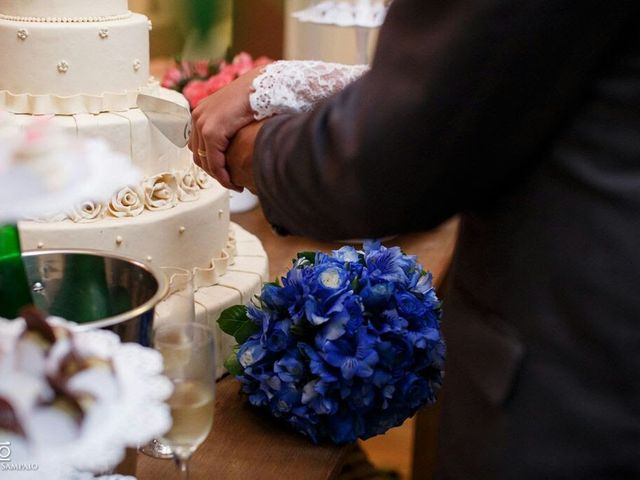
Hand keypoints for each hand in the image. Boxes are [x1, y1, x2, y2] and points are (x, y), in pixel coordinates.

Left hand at [189, 67, 263, 191]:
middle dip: (214, 173)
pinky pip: (214, 161)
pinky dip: (223, 175)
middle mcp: (198, 117)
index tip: (226, 175)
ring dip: (219, 176)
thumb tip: (233, 145)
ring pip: (205, 162)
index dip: (211, 165)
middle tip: (231, 182)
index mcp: (201, 113)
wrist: (262, 85)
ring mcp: (203, 123)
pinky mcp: (212, 131)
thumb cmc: (256, 97)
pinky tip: (234, 182)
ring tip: (234, 184)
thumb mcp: (236, 114)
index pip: (199, 147)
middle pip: (199, 156)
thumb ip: (229, 128)